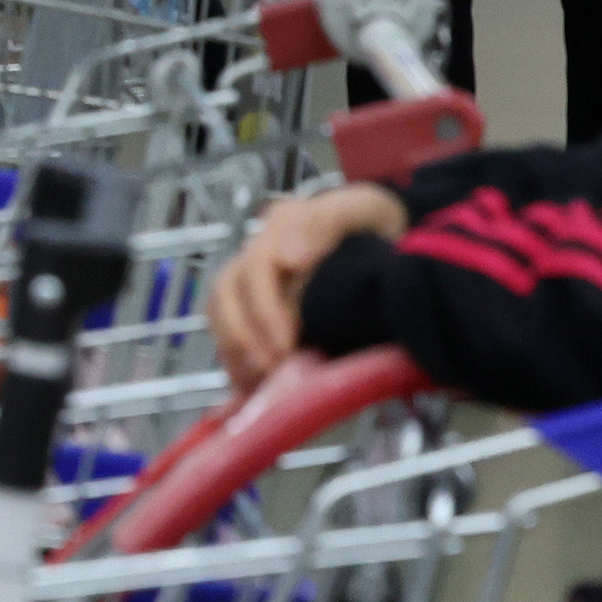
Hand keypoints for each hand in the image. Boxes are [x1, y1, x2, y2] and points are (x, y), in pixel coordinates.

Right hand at [203, 183, 408, 389]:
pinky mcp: (256, 310)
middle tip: (273, 370)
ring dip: (236, 353)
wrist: (381, 231)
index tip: (286, 343)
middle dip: (243, 337)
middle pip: (224, 295)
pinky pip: (230, 337)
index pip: (254, 268)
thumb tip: (288, 257)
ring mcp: (252, 283)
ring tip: (263, 383)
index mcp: (279, 227)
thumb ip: (325, 223)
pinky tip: (255, 391)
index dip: (264, 309)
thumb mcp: (360, 210)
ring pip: (221, 317)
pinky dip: (238, 365)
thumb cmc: (369, 222)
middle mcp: (256, 254)